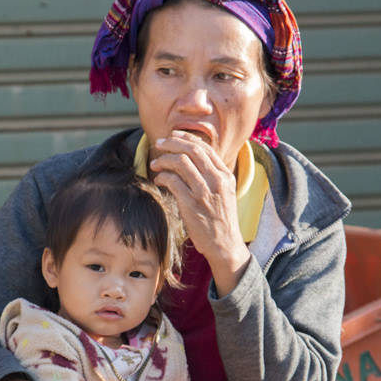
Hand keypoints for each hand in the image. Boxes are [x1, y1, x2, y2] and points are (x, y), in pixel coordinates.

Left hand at [149, 131, 250, 295]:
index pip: (205, 148)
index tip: (173, 136)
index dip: (186, 138)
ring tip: (155, 164)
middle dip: (172, 143)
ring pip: (181, 162)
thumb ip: (212, 177)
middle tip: (159, 143)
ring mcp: (204, 192)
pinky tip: (159, 180)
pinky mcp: (191, 204)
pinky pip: (173, 181)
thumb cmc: (221, 221)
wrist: (225, 245)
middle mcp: (217, 181)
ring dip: (164, 159)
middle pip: (192, 150)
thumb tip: (191, 161)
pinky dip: (162, 176)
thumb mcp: (224, 194)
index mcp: (225, 175)